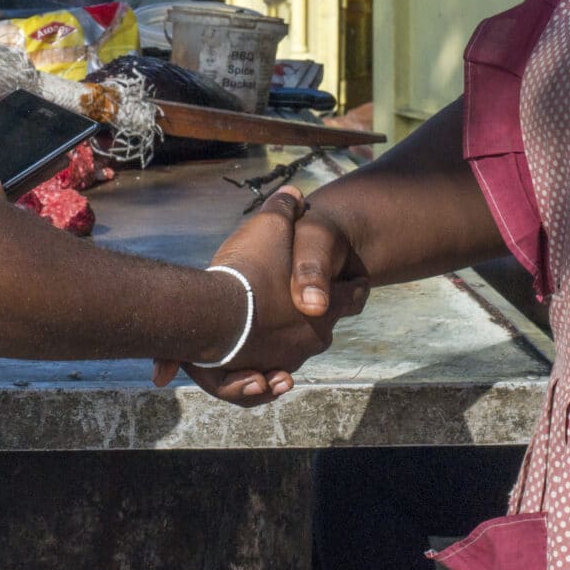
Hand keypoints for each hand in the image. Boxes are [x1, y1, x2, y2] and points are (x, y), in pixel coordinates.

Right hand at [153, 191, 366, 402]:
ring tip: (274, 325)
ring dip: (288, 340)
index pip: (354, 295)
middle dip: (318, 313)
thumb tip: (295, 194)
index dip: (356, 286)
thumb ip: (285, 209)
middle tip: (309, 301)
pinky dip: (265, 370)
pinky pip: (268, 374)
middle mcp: (313, 337)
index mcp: (326, 305)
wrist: (213, 315)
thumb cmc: (247, 271)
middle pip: (325, 325)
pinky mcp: (259, 374)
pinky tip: (259, 365)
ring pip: (295, 351)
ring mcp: (287, 359)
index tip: (356, 282)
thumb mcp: (269, 227)